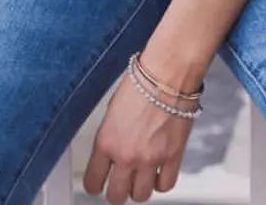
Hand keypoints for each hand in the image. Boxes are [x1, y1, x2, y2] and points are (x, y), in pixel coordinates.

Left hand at [83, 70, 191, 202]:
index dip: (95, 184)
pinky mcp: (173, 157)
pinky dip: (161, 182)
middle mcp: (126, 155)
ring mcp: (150, 159)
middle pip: (116, 196)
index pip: (92, 181)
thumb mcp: (112, 109)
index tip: (98, 182)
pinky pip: (165, 185)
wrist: (168, 73)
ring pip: (140, 195)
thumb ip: (110, 136)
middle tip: (120, 182)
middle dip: (117, 191)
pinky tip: (159, 172)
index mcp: (106, 142)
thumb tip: (110, 150)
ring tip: (141, 176)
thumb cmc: (141, 81)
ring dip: (139, 188)